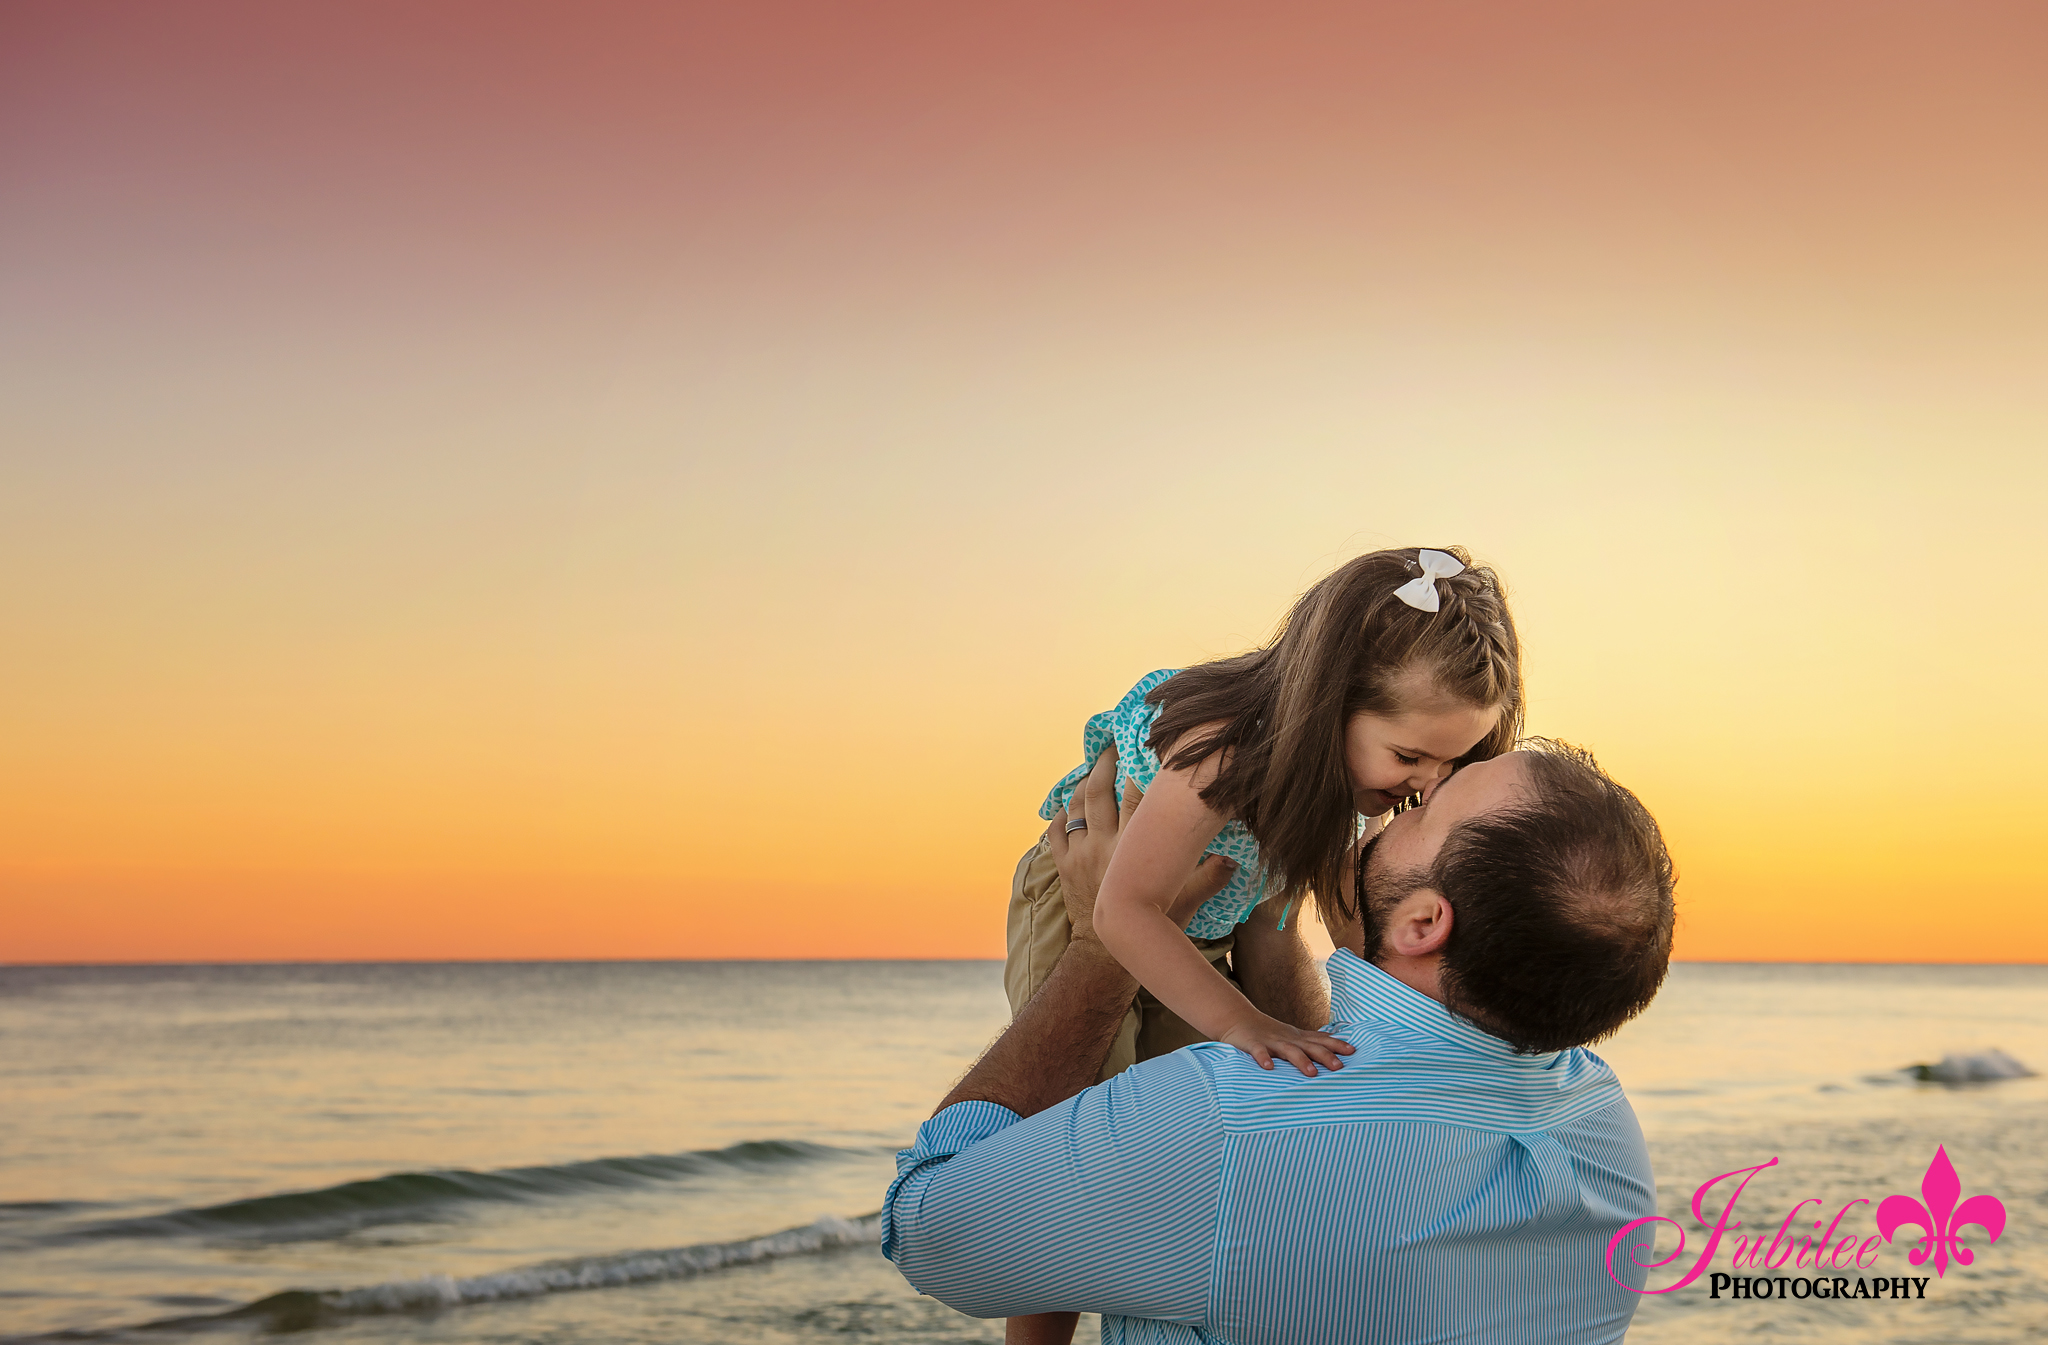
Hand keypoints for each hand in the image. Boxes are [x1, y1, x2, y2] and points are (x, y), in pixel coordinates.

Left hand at [1047, 746, 1234, 944]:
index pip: (1138, 797)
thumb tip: (1234, 860)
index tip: (1146, 750)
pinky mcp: (1064, 865)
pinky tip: (1068, 804)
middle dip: (1106, 763)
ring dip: (1082, 783)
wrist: (1107, 955)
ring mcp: (1081, 853)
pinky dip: (1060, 815)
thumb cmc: (1153, 926)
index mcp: (1134, 848)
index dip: (1140, 770)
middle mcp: (1105, 844)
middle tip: (1114, 744)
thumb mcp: (1186, 903)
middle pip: (1100, 791)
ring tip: (1092, 766)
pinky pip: (1056, 832)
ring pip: (1077, 806)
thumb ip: (1209, 878)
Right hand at [1216, 1010, 1354, 1076]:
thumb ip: (1312, 1040)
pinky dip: (1263, 1059)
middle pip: (1309, 1047)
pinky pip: (1258, 1052)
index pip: (1321, 1040)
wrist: (1238, 1019)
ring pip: (1288, 1051)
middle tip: (1339, 1067)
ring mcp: (1270, 1041)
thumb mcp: (1293, 1035)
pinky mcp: (1252, 1044)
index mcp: (1298, 1037)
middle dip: (1325, 1056)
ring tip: (1312, 1073)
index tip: (1353, 1051)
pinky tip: (1269, 1068)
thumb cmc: (1270, 1032)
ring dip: (1300, 1060)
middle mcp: (1288, 1039)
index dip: (1337, 1045)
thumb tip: (1337, 1043)